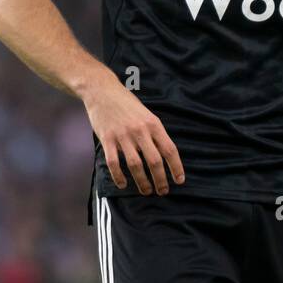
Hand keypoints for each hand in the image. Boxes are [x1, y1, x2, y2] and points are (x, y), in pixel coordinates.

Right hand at [82, 77, 184, 194]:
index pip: (169, 150)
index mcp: (153, 124)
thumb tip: (166, 155)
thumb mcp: (147, 115)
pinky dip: (119, 177)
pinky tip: (123, 184)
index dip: (176, 167)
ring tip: (146, 191)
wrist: (102, 91)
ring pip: (135, 165)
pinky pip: (114, 163)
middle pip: (154, 161)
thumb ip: (155, 133)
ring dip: (142, 182)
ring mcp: (123, 136)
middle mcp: (140, 131)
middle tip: (163, 191)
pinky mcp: (107, 139)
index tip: (179, 180)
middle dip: (160, 180)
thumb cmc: (127, 104)